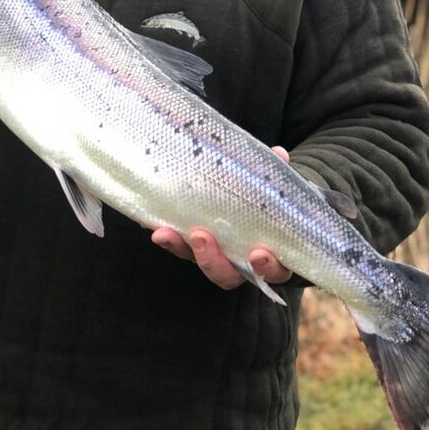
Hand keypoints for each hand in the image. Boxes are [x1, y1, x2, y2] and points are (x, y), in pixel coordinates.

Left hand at [151, 145, 292, 289]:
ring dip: (179, 248)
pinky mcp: (191, 245)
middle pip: (226, 275)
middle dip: (211, 261)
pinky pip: (177, 245)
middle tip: (201, 237)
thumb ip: (275, 174)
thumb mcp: (272, 186)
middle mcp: (239, 262)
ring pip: (197, 262)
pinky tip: (150, 223)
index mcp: (268, 255)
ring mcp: (214, 255)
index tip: (259, 254)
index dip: (267, 268)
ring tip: (164, 232)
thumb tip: (278, 154)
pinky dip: (166, 236)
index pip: (273, 271)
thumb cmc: (268, 200)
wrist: (246, 196)